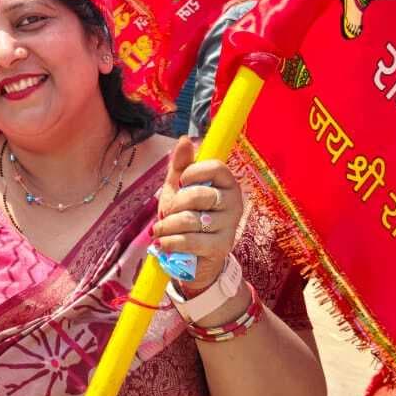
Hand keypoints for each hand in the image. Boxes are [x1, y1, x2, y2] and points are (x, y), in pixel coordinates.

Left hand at [152, 137, 243, 286]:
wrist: (191, 257)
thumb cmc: (185, 216)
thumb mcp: (179, 189)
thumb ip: (181, 165)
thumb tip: (185, 139)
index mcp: (227, 184)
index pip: (216, 167)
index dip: (193, 173)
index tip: (181, 183)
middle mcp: (234, 202)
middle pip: (199, 195)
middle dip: (175, 205)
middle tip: (167, 213)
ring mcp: (230, 226)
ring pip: (190, 220)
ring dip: (167, 226)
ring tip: (160, 231)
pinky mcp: (221, 247)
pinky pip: (189, 240)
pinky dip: (170, 242)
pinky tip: (163, 243)